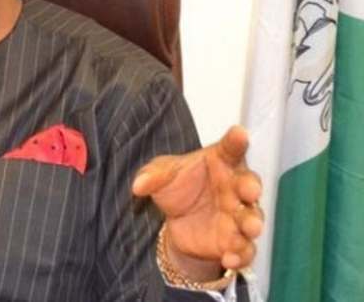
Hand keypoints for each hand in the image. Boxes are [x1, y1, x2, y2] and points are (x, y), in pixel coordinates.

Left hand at [132, 125, 263, 281]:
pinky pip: (245, 249)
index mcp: (221, 163)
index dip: (236, 141)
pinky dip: (241, 254)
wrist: (176, 222)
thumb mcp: (161, 175)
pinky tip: (230, 258)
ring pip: (252, 218)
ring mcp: (237, 216)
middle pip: (249, 185)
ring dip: (253, 223)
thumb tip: (139, 185)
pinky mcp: (235, 241)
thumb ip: (152, 176)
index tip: (238, 133)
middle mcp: (235, 189)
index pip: (230, 149)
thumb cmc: (178, 188)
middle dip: (251, 187)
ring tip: (250, 228)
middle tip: (249, 191)